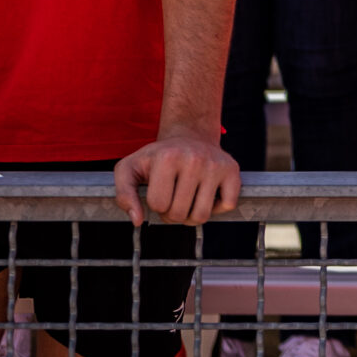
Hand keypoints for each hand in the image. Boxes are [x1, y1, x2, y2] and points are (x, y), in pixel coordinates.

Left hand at [114, 132, 240, 225]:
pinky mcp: (233, 170)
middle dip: (172, 213)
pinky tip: (208, 195)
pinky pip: (227, 205)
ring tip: (187, 200)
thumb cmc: (157, 158)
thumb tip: (137, 220)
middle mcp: (194, 159)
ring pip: (202, 216)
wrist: (189, 136)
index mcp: (167, 157)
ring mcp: (216, 164)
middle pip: (179, 214)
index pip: (158, 204)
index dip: (156, 205)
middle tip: (173, 197)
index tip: (159, 192)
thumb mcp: (130, 169)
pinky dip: (217, 208)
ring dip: (191, 216)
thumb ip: (123, 194)